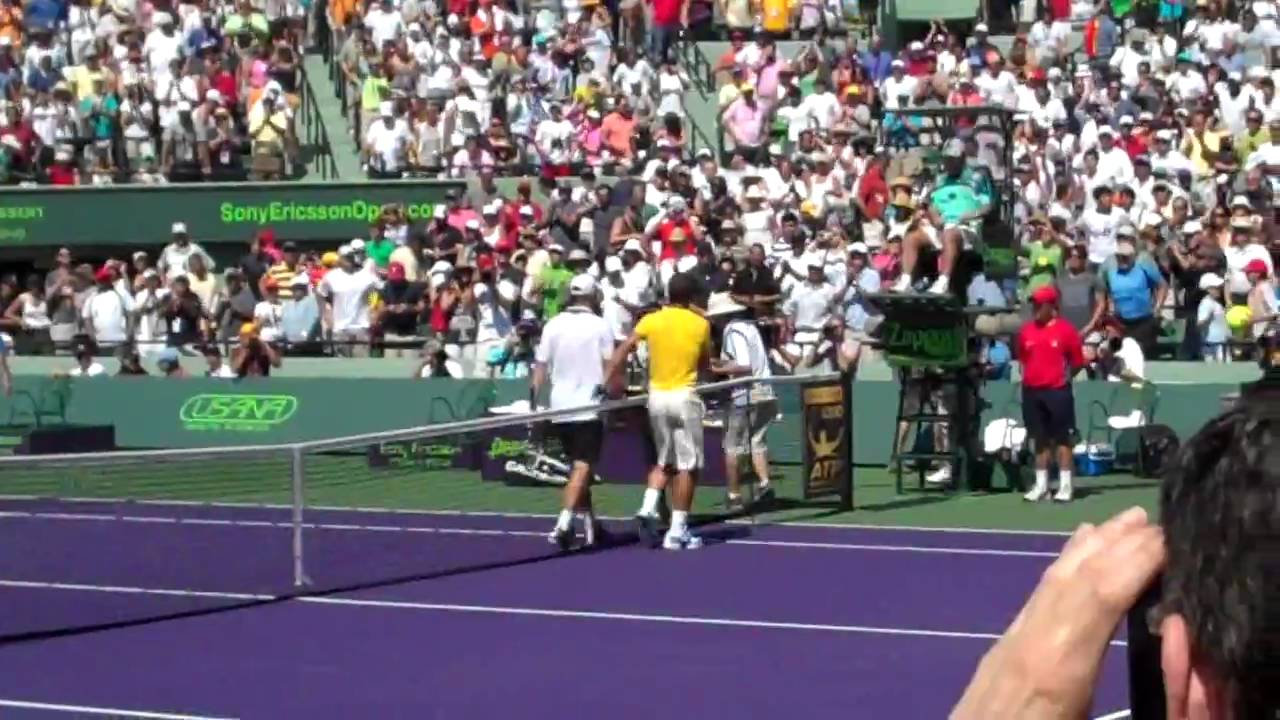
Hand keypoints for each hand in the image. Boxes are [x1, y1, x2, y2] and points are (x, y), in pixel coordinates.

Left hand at [951, 507, 1164, 719]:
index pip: (1093, 599)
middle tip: (1150, 517)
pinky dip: (1060, 573)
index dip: (1129, 563)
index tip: (1164, 538)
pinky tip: (1069, 566)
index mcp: (1053, 672)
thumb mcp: (1075, 716)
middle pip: (1071, 581)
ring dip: (1085, 551)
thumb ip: (1112, 693)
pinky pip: (1034, 601)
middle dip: (1111, 545)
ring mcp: (1007, 648)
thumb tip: (1149, 669)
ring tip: (1115, 524)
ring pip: (1047, 586)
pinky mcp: (998, 656)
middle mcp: (1026, 647)